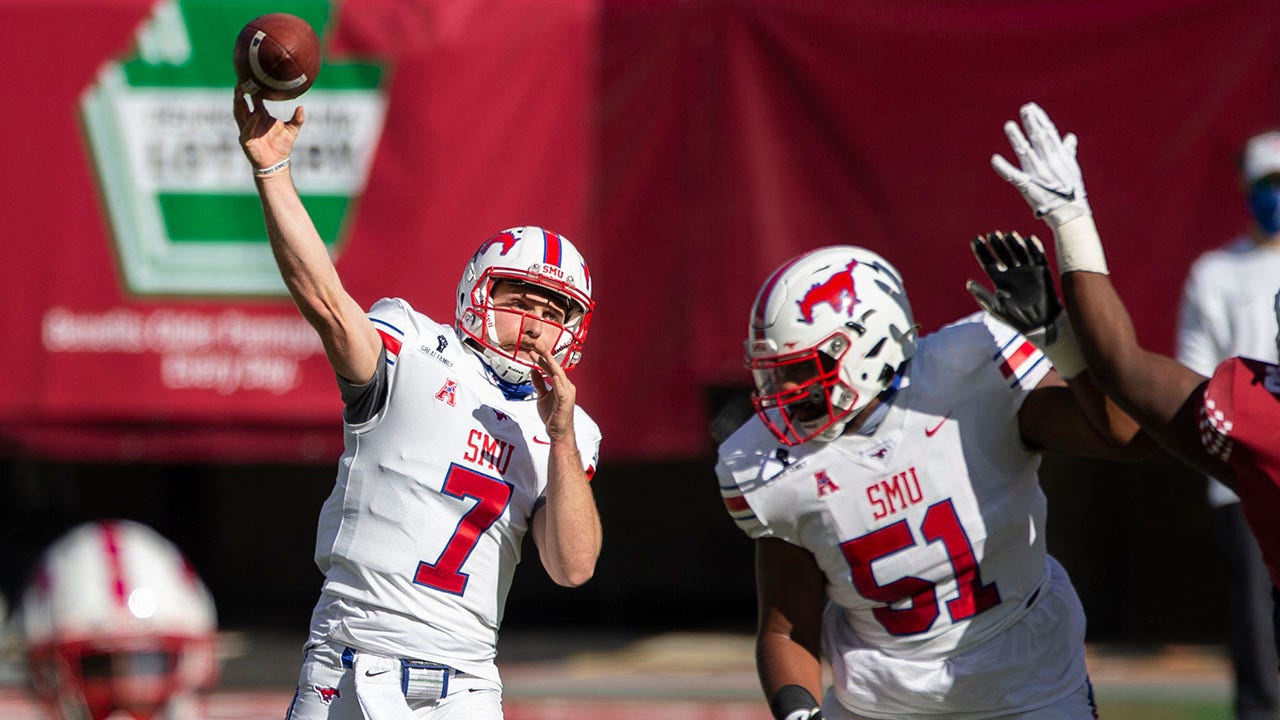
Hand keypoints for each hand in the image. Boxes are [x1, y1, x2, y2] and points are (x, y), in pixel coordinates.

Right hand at [232, 88, 303, 172]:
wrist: (277, 163)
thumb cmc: (282, 145)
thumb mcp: (292, 130)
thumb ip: (297, 119)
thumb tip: (302, 108)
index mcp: (260, 115)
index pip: (254, 100)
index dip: (253, 90)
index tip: (253, 78)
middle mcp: (251, 121)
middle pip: (241, 104)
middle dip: (240, 93)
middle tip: (241, 81)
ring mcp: (247, 130)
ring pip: (239, 114)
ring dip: (239, 103)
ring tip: (240, 92)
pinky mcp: (246, 140)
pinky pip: (247, 130)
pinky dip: (251, 122)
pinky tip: (256, 114)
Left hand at [530, 345, 576, 441]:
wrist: (558, 432)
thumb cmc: (553, 416)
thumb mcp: (542, 397)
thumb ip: (539, 384)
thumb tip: (533, 371)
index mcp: (561, 385)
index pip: (550, 369)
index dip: (542, 360)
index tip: (532, 353)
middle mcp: (566, 387)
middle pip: (555, 369)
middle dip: (546, 358)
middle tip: (538, 349)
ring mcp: (567, 393)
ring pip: (559, 375)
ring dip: (552, 365)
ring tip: (546, 356)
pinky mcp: (565, 401)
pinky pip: (561, 390)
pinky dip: (557, 382)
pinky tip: (552, 375)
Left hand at [966, 230, 1061, 339]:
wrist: (1039, 324)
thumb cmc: (1015, 318)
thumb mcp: (996, 307)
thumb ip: (982, 294)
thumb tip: (968, 283)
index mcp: (999, 279)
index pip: (988, 261)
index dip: (982, 250)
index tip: (976, 240)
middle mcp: (1011, 272)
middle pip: (1003, 253)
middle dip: (998, 243)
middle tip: (993, 234)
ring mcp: (1026, 270)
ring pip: (1019, 251)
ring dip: (1014, 243)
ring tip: (1009, 235)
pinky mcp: (1041, 271)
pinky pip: (1038, 256)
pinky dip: (1034, 247)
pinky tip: (1029, 239)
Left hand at [991, 102, 1090, 225]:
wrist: (1069, 213)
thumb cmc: (1070, 191)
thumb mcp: (1072, 169)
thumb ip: (1068, 152)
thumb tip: (1070, 137)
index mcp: (1059, 158)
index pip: (1049, 134)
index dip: (1040, 120)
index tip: (1033, 108)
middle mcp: (1049, 163)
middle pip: (1038, 139)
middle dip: (1031, 123)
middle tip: (1024, 109)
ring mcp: (1038, 174)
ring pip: (1026, 153)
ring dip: (1017, 139)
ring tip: (1009, 125)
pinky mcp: (1028, 186)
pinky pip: (1013, 176)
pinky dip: (1004, 168)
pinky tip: (994, 159)